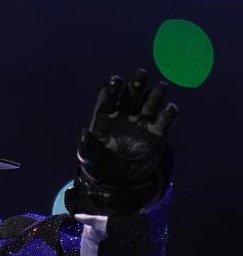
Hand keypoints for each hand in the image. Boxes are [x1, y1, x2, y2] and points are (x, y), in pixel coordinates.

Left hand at [67, 69, 177, 214]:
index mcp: (105, 116)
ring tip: (159, 87)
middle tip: (141, 74)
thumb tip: (85, 133)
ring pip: (151, 103)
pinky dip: (169, 115)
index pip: (108, 97)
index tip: (115, 80)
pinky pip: (165, 122)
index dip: (112, 88)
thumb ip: (86, 146)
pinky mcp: (157, 134)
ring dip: (156, 94)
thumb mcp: (88, 158)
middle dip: (136, 84)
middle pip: (132, 94)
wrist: (117, 181)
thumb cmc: (98, 164)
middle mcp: (124, 114)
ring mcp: (141, 123)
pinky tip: (170, 109)